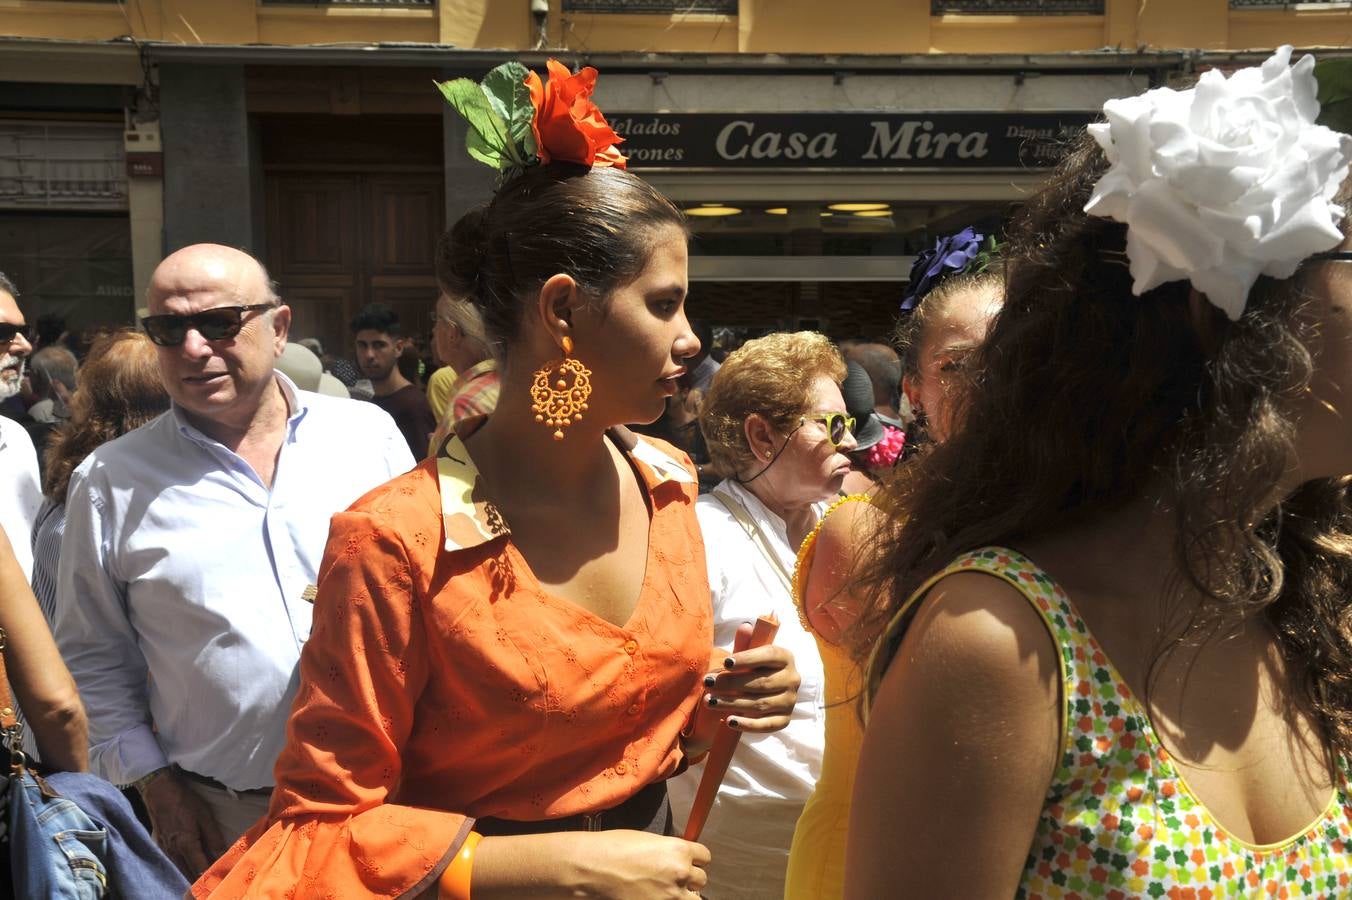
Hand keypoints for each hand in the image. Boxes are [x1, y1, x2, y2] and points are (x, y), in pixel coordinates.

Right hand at [139, 769, 228, 879]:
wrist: (159, 792)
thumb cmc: (184, 801)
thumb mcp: (205, 816)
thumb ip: (214, 838)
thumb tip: (224, 854)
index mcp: (186, 844)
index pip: (200, 870)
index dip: (211, 877)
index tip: (221, 880)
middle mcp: (173, 852)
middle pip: (188, 875)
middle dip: (201, 880)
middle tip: (215, 882)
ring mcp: (164, 851)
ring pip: (179, 871)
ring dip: (191, 876)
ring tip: (205, 878)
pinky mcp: (159, 848)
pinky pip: (172, 864)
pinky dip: (182, 868)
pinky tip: (190, 867)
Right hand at [566, 830, 709, 898]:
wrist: (594, 868)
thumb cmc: (614, 849)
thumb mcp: (648, 841)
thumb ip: (668, 851)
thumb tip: (676, 858)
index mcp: (679, 850)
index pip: (704, 856)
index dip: (695, 859)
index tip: (689, 862)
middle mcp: (681, 872)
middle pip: (701, 879)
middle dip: (689, 879)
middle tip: (674, 879)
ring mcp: (672, 896)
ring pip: (694, 899)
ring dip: (683, 895)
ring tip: (667, 892)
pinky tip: (654, 897)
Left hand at [700, 622, 800, 734]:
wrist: (761, 694)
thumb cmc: (752, 669)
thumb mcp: (749, 656)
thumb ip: (745, 644)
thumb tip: (745, 627)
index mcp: (786, 658)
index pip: (768, 656)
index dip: (747, 658)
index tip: (726, 662)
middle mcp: (792, 679)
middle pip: (761, 682)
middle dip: (731, 682)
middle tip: (707, 683)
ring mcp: (790, 701)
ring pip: (760, 704)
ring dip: (732, 703)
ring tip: (709, 701)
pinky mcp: (784, 720)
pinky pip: (766, 725)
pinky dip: (747, 724)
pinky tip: (728, 720)